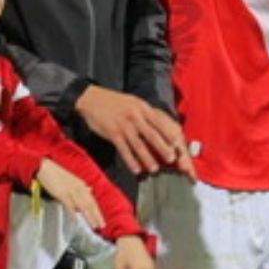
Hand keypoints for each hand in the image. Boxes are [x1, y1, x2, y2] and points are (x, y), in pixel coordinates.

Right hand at [33, 158, 106, 234]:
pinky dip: (73, 212)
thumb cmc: (57, 175)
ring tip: (93, 225)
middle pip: (90, 204)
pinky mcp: (62, 193)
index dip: (97, 211)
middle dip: (96, 216)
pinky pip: (69, 204)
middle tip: (101, 226)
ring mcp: (71, 190)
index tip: (101, 220)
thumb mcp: (72, 181)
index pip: (92, 201)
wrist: (45, 167)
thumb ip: (81, 187)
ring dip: (89, 216)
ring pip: (83, 205)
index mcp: (81, 186)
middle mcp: (79, 188)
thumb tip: (89, 191)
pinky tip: (75, 219)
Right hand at [75, 86, 190, 175]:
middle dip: (163, 148)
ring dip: (147, 158)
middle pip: (152, 135)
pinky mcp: (113, 133)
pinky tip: (136, 169)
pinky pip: (124, 149)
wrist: (91, 98)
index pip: (160, 122)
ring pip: (138, 145)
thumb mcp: (134, 102)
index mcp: (143, 108)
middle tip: (172, 159)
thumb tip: (161, 125)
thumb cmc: (116, 102)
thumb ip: (146, 114)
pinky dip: (130, 161)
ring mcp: (124, 126)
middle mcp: (135, 117)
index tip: (177, 144)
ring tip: (155, 169)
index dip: (169, 134)